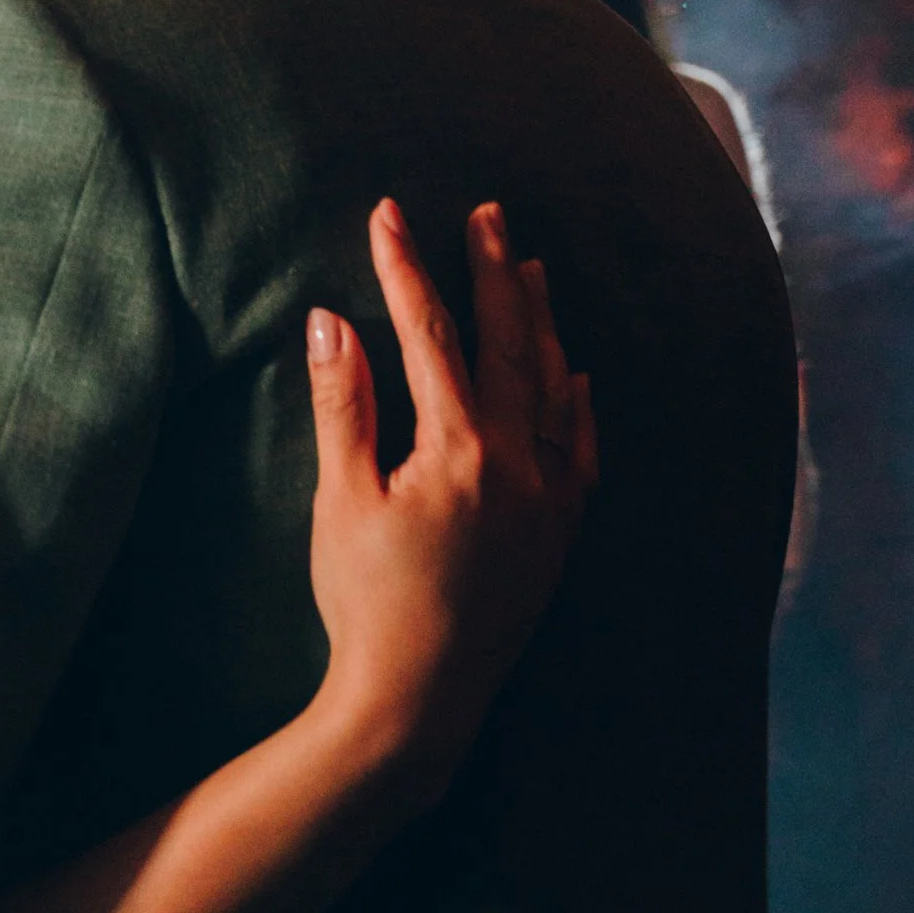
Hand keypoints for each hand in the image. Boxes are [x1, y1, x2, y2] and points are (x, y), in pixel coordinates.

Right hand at [305, 200, 596, 809]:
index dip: (407, 268)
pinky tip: (575, 373)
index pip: (431, 333)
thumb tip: (331, 321)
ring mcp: (549, 498)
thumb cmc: (366, 602)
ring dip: (541, 321)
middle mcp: (519, 464)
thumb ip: (343, 405)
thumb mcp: (341, 500)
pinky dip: (577, 401)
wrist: (418, 701)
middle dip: (495, 270)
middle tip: (487, 211)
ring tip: (531, 266)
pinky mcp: (559, 533)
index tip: (389, 213)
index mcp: (458, 449)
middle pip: (510, 342)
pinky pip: (581, 448)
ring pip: (554, 385)